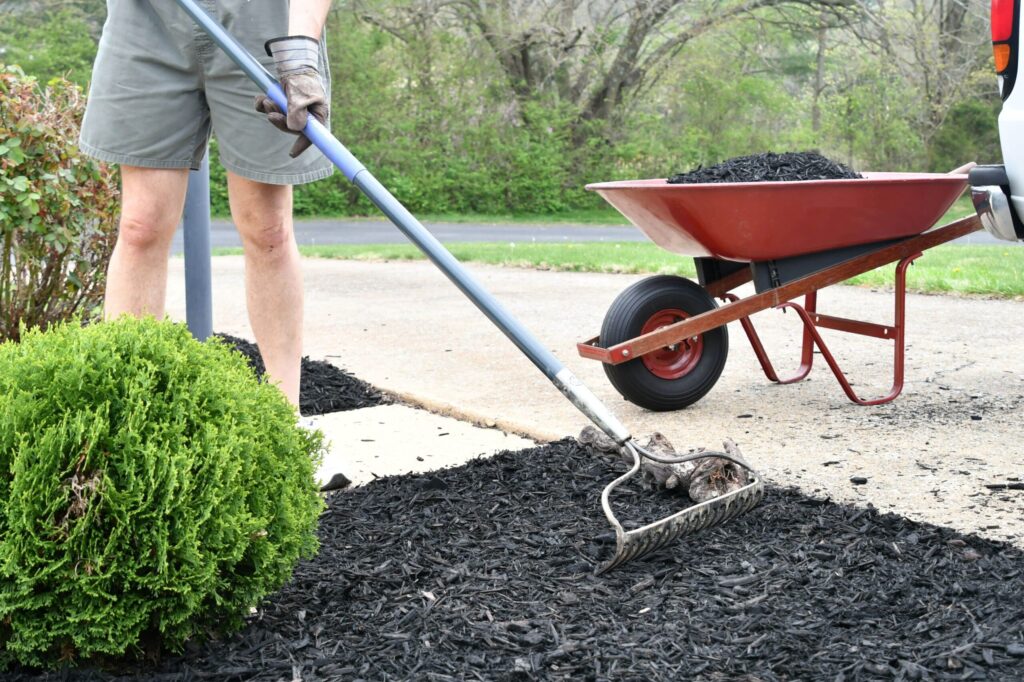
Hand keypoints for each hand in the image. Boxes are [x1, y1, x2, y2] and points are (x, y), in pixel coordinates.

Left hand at [257, 36, 328, 157]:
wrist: (293, 60)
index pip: (311, 135)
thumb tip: (295, 129)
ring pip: (279, 118)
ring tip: (266, 100)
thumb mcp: (300, 95)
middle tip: (270, 110)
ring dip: (269, 111)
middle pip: (291, 128)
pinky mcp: (282, 102)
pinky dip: (262, 105)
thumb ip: (297, 111)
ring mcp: (293, 109)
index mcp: (317, 115)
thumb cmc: (302, 78)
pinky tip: (260, 98)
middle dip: (278, 120)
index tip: (292, 154)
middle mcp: (306, 114)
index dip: (302, 145)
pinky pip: (270, 110)